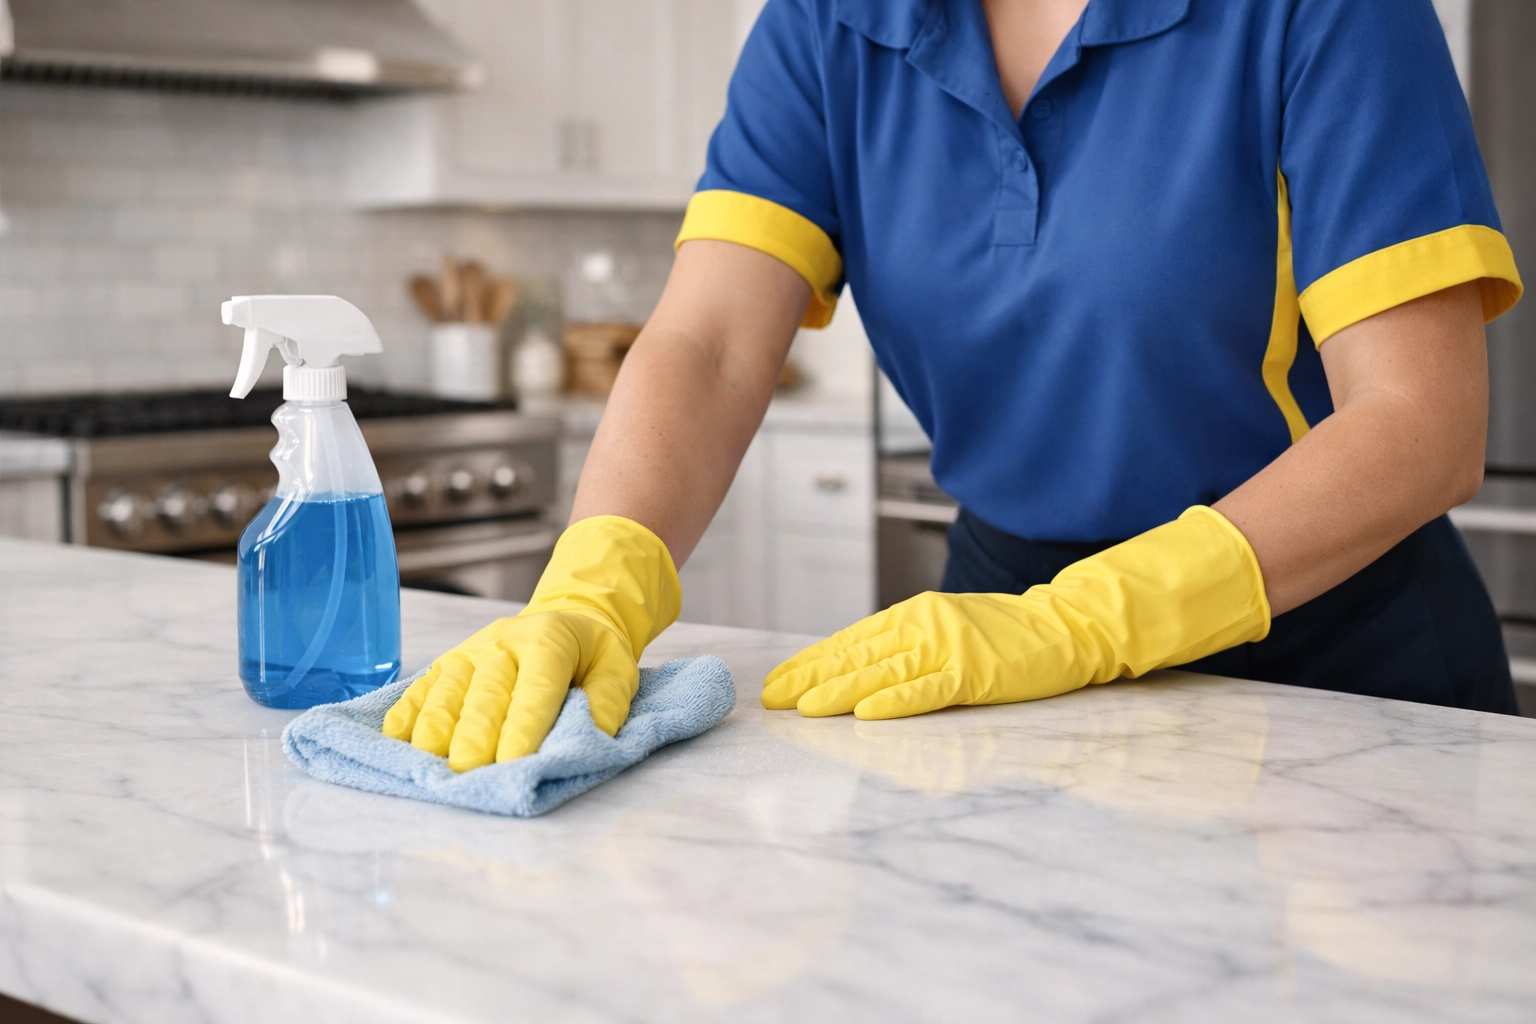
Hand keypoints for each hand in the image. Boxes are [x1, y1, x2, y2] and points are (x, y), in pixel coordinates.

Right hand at [383, 609, 636, 770]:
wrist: (566, 617)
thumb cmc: (590, 654)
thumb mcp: (618, 668)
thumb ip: (609, 701)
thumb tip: (592, 734)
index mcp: (548, 641)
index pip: (535, 688)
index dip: (524, 726)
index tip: (515, 761)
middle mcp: (502, 643)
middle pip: (485, 694)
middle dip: (476, 735)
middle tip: (469, 772)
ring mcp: (469, 652)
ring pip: (447, 692)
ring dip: (437, 728)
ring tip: (432, 762)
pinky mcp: (447, 663)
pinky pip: (421, 688)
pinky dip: (407, 714)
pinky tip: (397, 740)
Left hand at [763, 506, 1270, 720]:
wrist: (1070, 628)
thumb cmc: (1007, 637)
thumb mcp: (946, 630)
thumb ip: (903, 646)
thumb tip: (852, 668)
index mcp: (914, 617)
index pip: (850, 642)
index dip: (810, 663)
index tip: (777, 683)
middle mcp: (924, 626)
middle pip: (855, 657)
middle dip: (810, 680)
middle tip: (772, 700)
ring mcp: (950, 648)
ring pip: (882, 673)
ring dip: (838, 691)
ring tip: (804, 709)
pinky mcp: (976, 672)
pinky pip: (928, 690)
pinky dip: (895, 702)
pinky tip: (866, 714)